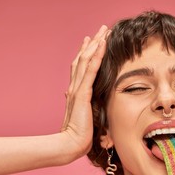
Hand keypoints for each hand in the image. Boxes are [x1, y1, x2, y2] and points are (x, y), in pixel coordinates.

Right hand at [61, 25, 108, 158]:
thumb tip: (74, 98)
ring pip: (86, 61)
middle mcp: (75, 87)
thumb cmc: (80, 135)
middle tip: (101, 30)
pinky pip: (90, 71)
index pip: (81, 68)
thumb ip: (82, 106)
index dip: (86, 53)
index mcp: (76, 93)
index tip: (93, 41)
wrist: (71, 144)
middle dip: (93, 43)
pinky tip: (102, 45)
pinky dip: (96, 57)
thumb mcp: (84, 117)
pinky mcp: (82, 94)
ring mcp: (78, 89)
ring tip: (103, 31)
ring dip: (95, 44)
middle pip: (83, 59)